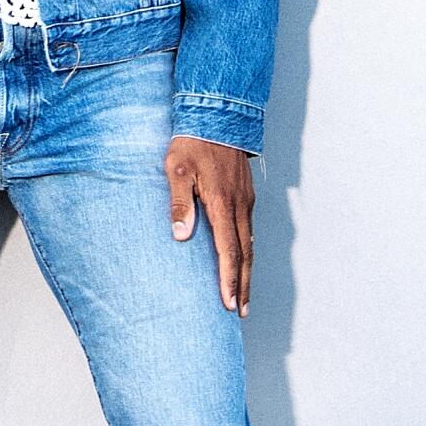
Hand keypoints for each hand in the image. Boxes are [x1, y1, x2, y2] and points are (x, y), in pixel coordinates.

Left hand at [164, 136, 255, 314]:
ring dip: (246, 271)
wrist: (217, 114)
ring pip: (249, 243)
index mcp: (222, 203)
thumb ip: (179, 202)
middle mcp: (239, 205)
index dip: (228, 279)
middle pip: (245, 254)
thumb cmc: (191, 142)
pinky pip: (248, 230)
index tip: (228, 303)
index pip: (229, 250)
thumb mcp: (176, 169)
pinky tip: (241, 260)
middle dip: (242, 285)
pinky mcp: (244, 195)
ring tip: (242, 295)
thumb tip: (181, 235)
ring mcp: (245, 200)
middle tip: (240, 311)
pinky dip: (246, 251)